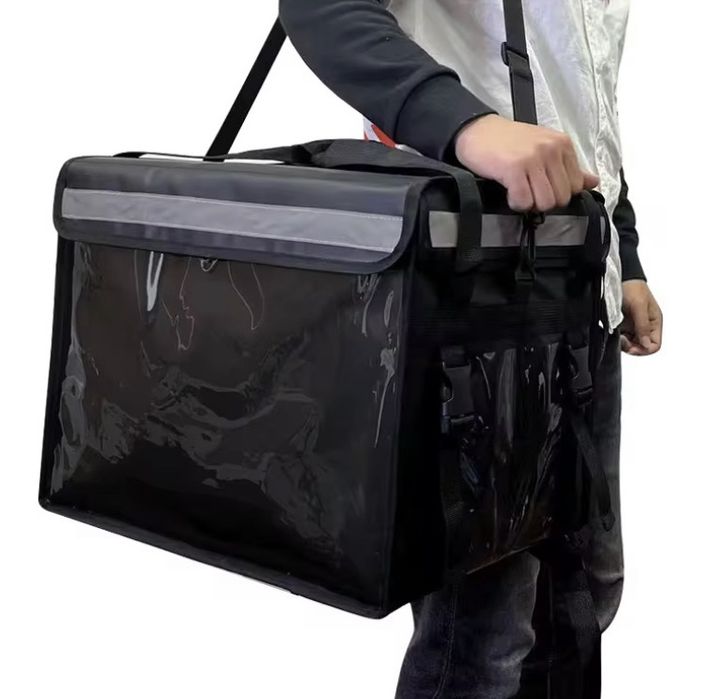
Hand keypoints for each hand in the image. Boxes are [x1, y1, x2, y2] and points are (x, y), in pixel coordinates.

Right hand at [454, 114, 599, 211]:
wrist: (477, 130)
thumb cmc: (508, 141)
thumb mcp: (544, 148)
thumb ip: (569, 167)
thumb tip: (593, 182)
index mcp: (562, 145)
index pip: (575, 186)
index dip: (557, 193)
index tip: (541, 187)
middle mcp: (551, 149)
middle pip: (561, 198)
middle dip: (543, 201)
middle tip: (528, 191)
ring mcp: (533, 158)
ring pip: (545, 202)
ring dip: (529, 203)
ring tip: (519, 192)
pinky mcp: (514, 168)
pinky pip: (524, 201)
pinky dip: (516, 203)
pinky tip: (509, 193)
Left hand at [620, 280, 662, 355]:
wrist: (620, 278)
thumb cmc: (633, 288)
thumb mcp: (638, 307)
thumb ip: (643, 326)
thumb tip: (646, 344)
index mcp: (654, 323)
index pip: (654, 345)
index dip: (643, 350)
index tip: (631, 347)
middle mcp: (645, 326)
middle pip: (642, 347)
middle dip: (632, 347)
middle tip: (621, 340)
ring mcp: (634, 326)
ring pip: (632, 344)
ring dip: (624, 343)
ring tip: (617, 335)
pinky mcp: (624, 325)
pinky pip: (623, 337)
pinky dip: (618, 338)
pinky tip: (614, 332)